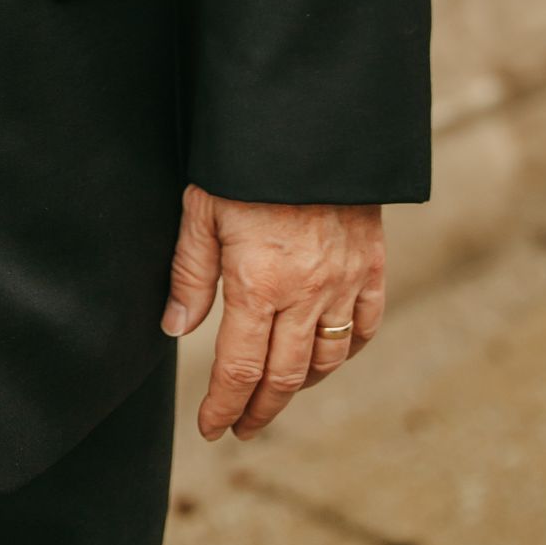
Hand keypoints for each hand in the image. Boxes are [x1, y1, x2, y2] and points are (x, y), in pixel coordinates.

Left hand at [161, 184, 385, 441]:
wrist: (310, 117)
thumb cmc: (245, 160)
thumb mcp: (202, 208)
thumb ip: (190, 274)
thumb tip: (174, 329)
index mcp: (258, 283)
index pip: (239, 369)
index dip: (223, 406)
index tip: (211, 427)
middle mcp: (305, 292)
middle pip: (284, 377)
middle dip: (259, 410)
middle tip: (241, 426)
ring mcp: (344, 280)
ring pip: (327, 358)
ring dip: (300, 385)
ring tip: (276, 393)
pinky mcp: (370, 262)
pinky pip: (365, 324)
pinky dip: (347, 349)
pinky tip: (329, 355)